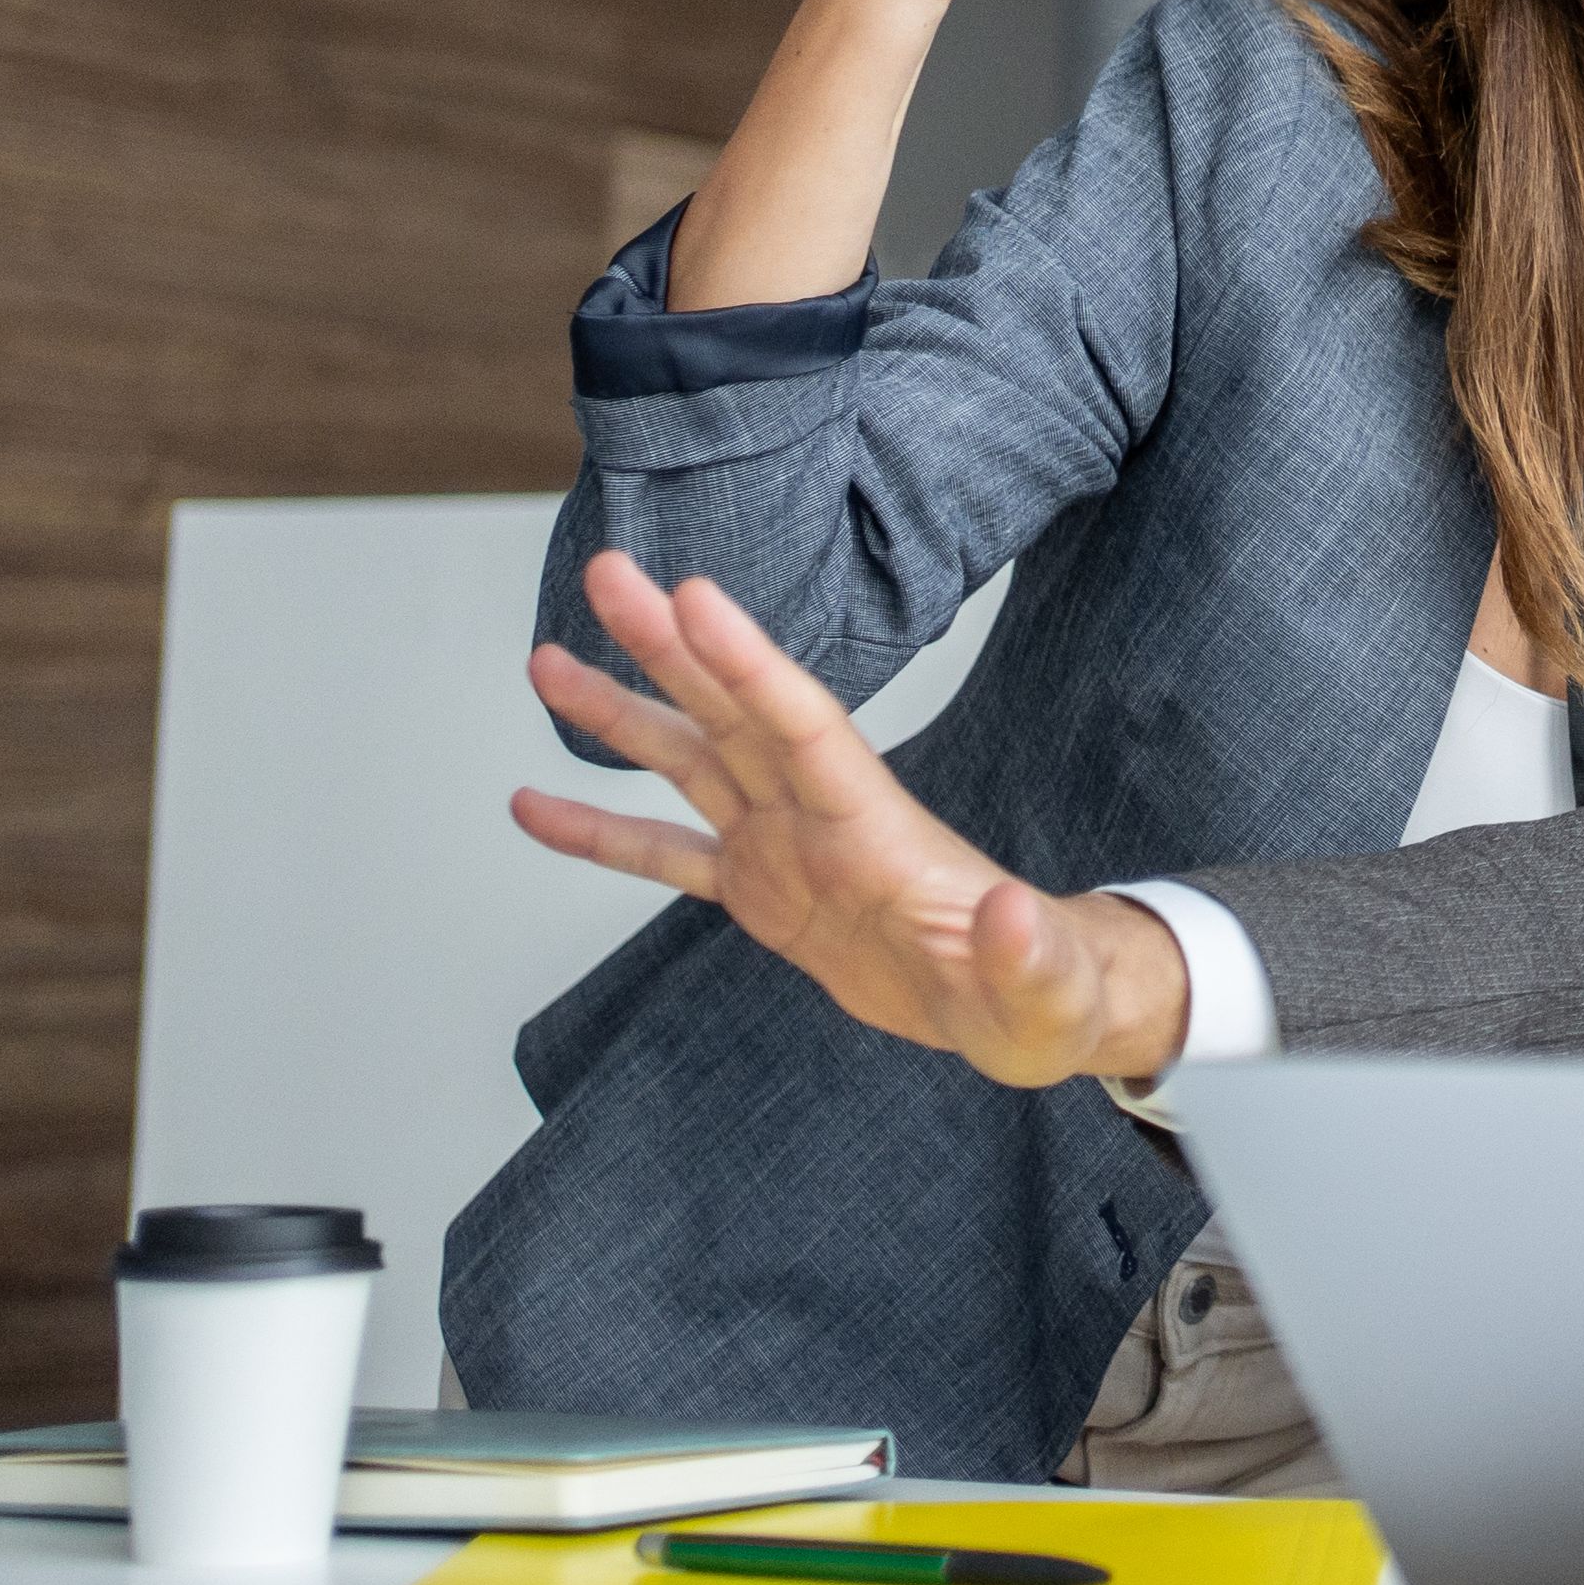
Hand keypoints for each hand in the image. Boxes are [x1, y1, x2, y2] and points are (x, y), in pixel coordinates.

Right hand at [510, 550, 1187, 1087]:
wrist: (1024, 1010)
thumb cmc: (1041, 991)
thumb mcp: (1045, 985)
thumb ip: (1027, 950)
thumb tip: (1010, 915)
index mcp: (880, 826)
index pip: (805, 726)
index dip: (748, 662)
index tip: (691, 594)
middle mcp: (823, 817)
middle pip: (734, 713)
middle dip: (669, 645)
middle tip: (607, 574)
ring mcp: (788, 849)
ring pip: (690, 763)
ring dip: (620, 715)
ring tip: (546, 663)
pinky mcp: (765, 893)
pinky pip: (668, 856)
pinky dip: (603, 833)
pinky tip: (538, 806)